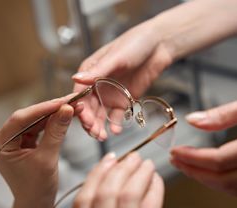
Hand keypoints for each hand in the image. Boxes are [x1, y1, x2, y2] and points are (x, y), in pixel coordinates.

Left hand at [0, 94, 78, 207]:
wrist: (35, 205)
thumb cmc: (35, 189)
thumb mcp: (47, 159)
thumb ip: (56, 132)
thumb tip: (66, 110)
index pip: (21, 118)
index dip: (44, 107)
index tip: (63, 101)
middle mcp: (2, 139)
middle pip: (28, 117)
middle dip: (51, 109)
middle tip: (71, 101)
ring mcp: (12, 140)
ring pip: (34, 121)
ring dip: (53, 115)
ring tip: (72, 107)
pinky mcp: (21, 142)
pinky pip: (37, 128)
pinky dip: (51, 123)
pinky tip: (64, 116)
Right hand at [72, 18, 172, 139]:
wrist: (160, 45)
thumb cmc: (135, 44)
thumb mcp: (115, 57)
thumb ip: (97, 71)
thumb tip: (76, 79)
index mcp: (90, 72)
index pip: (80, 93)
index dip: (80, 108)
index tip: (84, 119)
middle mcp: (97, 85)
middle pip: (89, 108)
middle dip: (90, 121)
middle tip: (94, 132)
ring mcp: (111, 93)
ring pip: (101, 114)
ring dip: (100, 126)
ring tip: (102, 136)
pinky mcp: (124, 99)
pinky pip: (118, 115)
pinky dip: (116, 124)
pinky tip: (116, 130)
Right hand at [72, 153, 163, 207]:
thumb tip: (110, 180)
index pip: (82, 202)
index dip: (95, 176)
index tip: (109, 160)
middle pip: (105, 195)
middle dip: (119, 169)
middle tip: (132, 157)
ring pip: (128, 197)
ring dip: (139, 174)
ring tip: (147, 165)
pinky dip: (155, 189)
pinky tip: (156, 181)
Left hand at [171, 71, 236, 195]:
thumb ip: (224, 113)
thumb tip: (194, 121)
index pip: (221, 160)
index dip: (194, 159)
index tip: (176, 152)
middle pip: (228, 180)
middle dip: (197, 174)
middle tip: (177, 161)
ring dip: (209, 180)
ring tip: (189, 166)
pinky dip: (226, 181)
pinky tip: (213, 170)